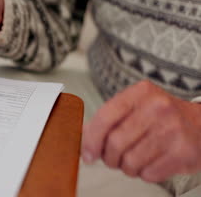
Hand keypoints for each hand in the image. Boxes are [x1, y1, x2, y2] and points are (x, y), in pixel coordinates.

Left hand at [82, 80, 200, 181]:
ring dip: (127, 167)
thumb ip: (109, 119)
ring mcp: (172, 129)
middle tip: (113, 159)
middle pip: (115, 143)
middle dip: (109, 157)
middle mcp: (157, 107)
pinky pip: (149, 173)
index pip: (105, 116)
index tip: (87, 154)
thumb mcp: (136, 106)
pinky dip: (144, 173)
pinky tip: (151, 163)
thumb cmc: (163, 116)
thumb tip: (84, 140)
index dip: (91, 139)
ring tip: (134, 160)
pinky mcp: (183, 152)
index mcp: (140, 92)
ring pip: (130, 161)